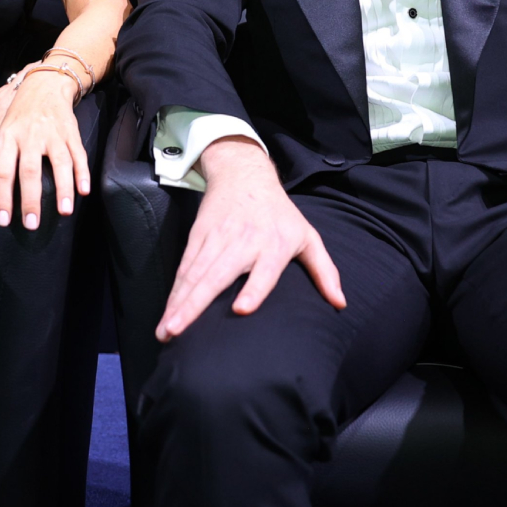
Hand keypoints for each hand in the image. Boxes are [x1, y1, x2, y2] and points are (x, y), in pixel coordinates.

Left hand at [0, 65, 90, 227]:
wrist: (43, 87)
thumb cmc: (18, 118)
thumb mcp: (1, 138)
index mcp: (8, 139)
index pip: (2, 172)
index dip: (2, 197)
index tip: (4, 221)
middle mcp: (29, 136)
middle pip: (29, 170)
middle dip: (30, 199)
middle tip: (32, 224)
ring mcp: (52, 134)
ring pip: (59, 163)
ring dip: (63, 188)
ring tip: (64, 212)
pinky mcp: (71, 133)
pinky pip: (79, 155)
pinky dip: (83, 173)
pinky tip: (84, 191)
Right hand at [156, 137, 344, 340]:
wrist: (245, 174)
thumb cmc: (281, 213)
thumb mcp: (307, 236)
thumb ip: (324, 270)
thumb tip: (340, 303)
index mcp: (273, 245)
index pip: (264, 270)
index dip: (254, 289)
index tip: (242, 309)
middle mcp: (243, 242)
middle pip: (217, 275)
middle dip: (195, 305)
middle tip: (179, 331)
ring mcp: (216, 239)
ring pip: (194, 274)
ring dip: (178, 303)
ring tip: (166, 331)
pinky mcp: (198, 237)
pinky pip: (184, 268)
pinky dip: (174, 292)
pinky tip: (167, 313)